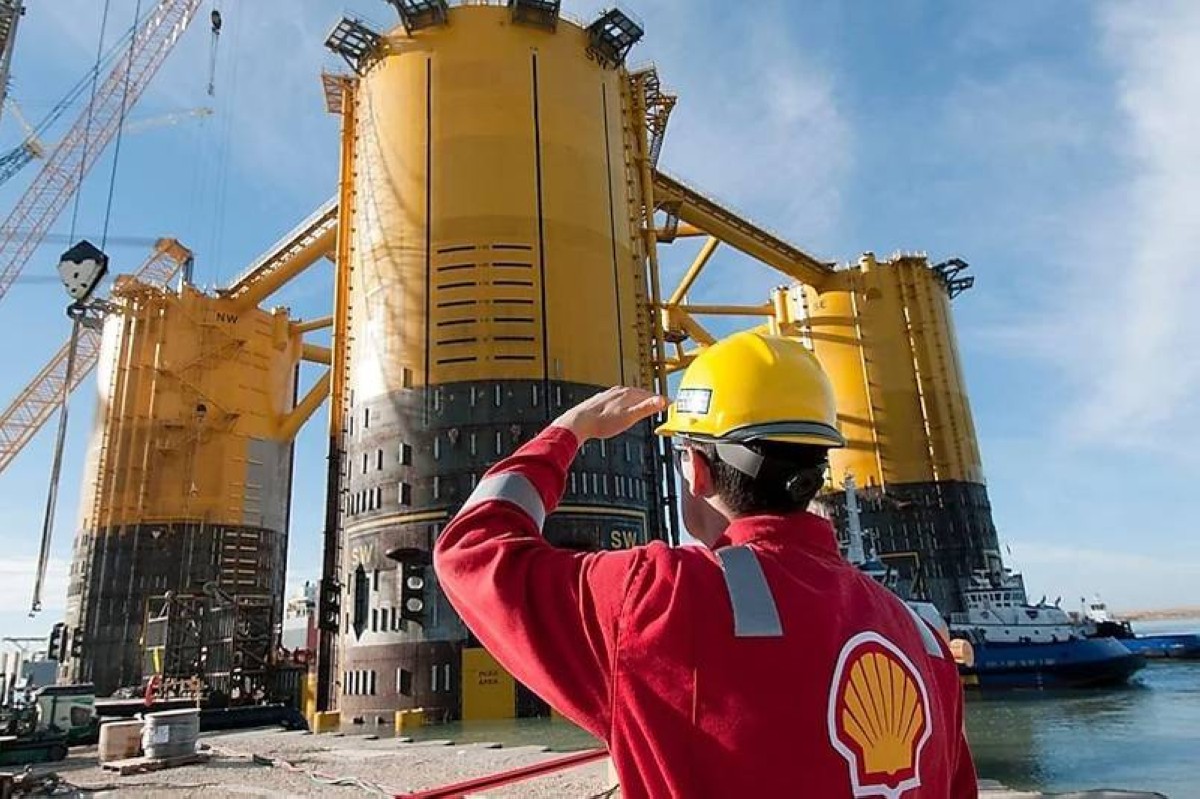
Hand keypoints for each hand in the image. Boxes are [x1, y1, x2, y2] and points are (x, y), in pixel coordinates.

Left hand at [552, 386, 666, 443]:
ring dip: (637, 401)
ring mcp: (609, 395)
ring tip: (642, 407)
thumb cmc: (602, 422)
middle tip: (659, 405)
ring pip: (628, 396)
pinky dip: (625, 404)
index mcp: (628, 394)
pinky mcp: (600, 401)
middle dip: (650, 399)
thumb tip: (662, 401)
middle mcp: (618, 391)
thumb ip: (646, 408)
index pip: (650, 395)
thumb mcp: (629, 417)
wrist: (579, 422)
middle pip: (639, 394)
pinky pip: (618, 400)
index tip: (669, 404)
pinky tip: (621, 410)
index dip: (660, 401)